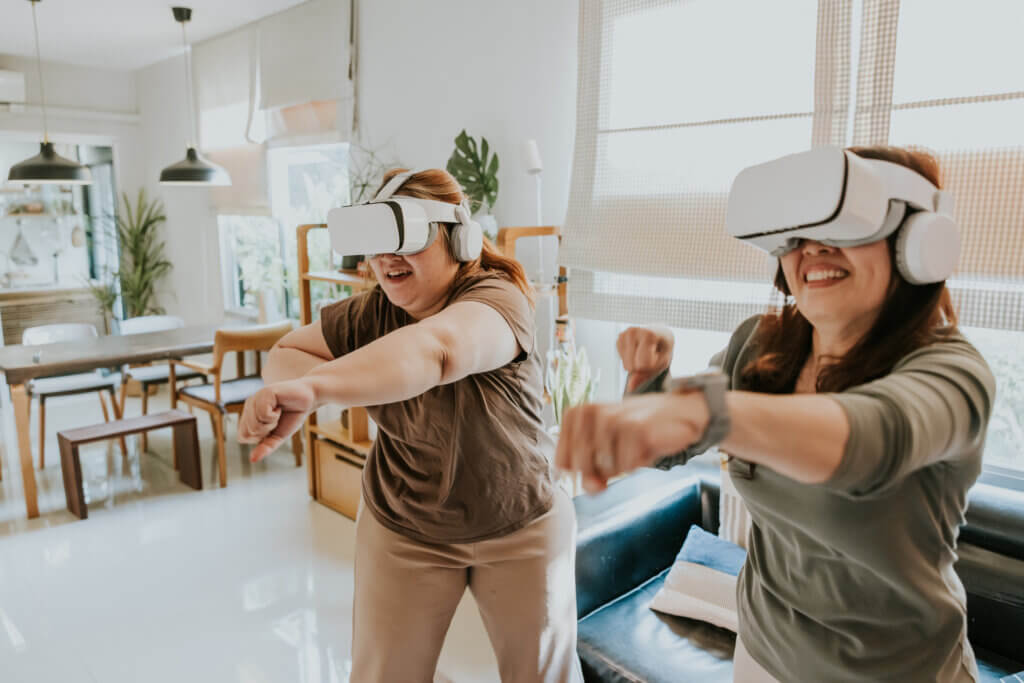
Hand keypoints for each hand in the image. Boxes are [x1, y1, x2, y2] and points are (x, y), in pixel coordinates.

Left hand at [238, 379, 316, 462]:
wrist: (309, 399)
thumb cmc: (292, 416)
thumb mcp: (278, 436)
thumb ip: (265, 447)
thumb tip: (253, 460)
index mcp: (248, 414)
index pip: (242, 437)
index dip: (259, 438)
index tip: (272, 427)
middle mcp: (249, 405)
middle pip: (247, 432)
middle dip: (265, 431)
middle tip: (276, 420)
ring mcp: (255, 398)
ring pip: (254, 424)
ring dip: (271, 423)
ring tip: (278, 412)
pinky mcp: (264, 393)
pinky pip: (263, 414)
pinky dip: (275, 415)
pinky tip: (280, 406)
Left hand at [554, 391, 708, 493]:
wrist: (682, 412)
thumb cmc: (640, 430)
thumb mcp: (607, 451)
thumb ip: (590, 472)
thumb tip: (591, 486)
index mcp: (577, 414)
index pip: (562, 463)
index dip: (584, 470)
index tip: (601, 454)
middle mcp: (591, 412)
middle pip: (582, 468)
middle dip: (605, 470)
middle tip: (622, 449)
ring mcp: (612, 419)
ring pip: (606, 469)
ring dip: (625, 465)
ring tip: (637, 444)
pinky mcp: (635, 428)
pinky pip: (628, 466)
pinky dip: (640, 462)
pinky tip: (648, 444)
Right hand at [617, 326, 673, 392]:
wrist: (660, 334)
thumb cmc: (663, 349)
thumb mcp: (662, 363)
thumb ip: (646, 375)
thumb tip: (630, 387)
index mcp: (648, 334)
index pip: (642, 365)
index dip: (652, 366)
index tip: (658, 354)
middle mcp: (633, 331)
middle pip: (632, 367)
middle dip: (642, 367)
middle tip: (651, 354)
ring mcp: (624, 334)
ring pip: (626, 366)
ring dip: (636, 364)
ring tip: (644, 352)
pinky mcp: (619, 338)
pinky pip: (622, 361)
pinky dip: (630, 360)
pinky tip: (637, 351)